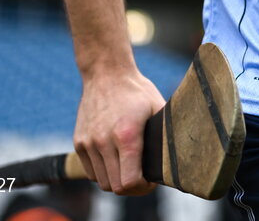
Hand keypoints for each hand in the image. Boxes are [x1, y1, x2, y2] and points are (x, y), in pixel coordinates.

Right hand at [73, 68, 165, 193]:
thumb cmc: (136, 90)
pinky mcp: (79, 142)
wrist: (106, 72)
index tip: (151, 180)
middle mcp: (104, 141)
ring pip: (102, 182)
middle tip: (143, 177)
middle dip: (132, 188)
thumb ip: (165, 133)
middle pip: (116, 187)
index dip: (143, 188)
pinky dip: (103, 172)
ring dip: (116, 180)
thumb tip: (179, 154)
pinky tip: (115, 160)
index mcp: (127, 135)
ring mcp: (89, 143)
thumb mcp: (157, 106)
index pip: (130, 182)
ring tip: (129, 168)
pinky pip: (91, 172)